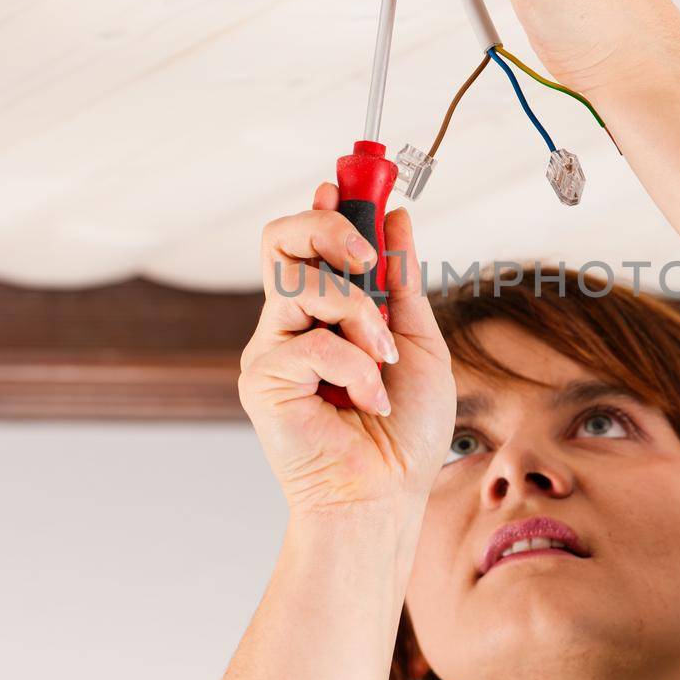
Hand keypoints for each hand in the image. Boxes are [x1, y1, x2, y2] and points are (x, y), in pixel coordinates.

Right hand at [238, 184, 455, 515]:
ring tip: (382, 358)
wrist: (387, 495)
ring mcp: (270, 350)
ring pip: (299, 283)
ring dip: (358, 313)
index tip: (347, 185)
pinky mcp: (261, 381)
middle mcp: (289, 324)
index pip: (305, 240)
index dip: (323, 206)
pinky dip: (353, 367)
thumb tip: (399, 216)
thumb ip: (403, 282)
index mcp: (324, 311)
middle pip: (279, 240)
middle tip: (368, 256)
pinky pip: (309, 343)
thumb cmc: (404, 431)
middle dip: (327, 229)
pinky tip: (367, 399)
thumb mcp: (418, 342)